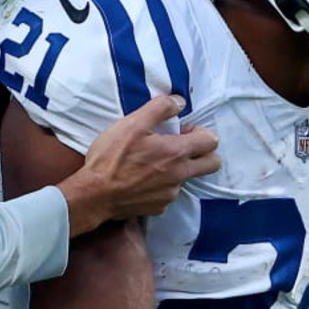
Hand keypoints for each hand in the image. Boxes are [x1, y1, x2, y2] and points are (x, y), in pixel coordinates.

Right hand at [63, 96, 219, 233]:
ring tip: (151, 162)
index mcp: (177, 153)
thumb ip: (159, 108)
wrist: (95, 194)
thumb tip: (179, 102)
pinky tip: (141, 179)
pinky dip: (161, 184)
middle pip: (212, 164)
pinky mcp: (160, 207)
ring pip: (188, 178)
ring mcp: (171, 194)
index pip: (211, 141)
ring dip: (178, 168)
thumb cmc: (111, 158)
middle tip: (179, 146)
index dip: (200, 132)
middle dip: (203, 152)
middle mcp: (180, 175)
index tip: (181, 131)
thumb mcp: (132, 124)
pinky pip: (169, 193)